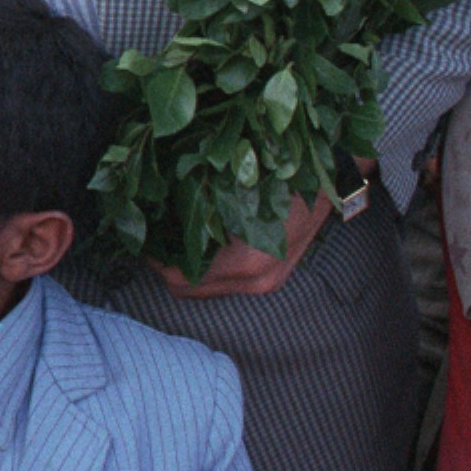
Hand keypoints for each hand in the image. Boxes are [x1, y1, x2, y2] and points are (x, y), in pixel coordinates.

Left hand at [166, 193, 330, 300]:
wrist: (329, 181)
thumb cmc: (278, 179)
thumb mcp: (232, 190)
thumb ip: (198, 210)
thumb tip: (156, 213)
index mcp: (244, 262)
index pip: (181, 279)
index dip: (155, 262)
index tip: (141, 242)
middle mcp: (255, 281)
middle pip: (190, 291)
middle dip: (166, 270)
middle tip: (152, 244)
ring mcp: (266, 284)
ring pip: (207, 289)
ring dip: (186, 271)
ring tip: (172, 243)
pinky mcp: (272, 280)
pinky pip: (226, 284)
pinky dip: (207, 271)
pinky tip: (199, 247)